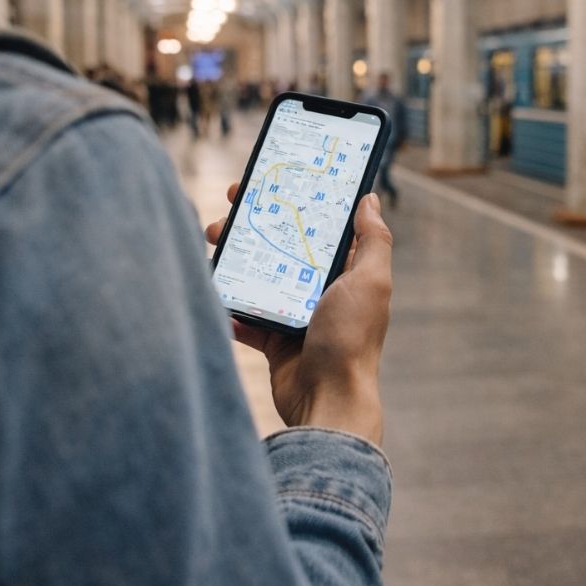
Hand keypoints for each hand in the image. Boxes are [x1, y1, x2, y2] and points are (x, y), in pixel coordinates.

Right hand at [207, 184, 391, 444]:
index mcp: (346, 272)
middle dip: (254, 226)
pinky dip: (228, 303)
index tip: (269, 184)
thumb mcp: (371, 282)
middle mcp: (321, 290)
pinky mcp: (273, 341)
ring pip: (258, 276)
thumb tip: (370, 200)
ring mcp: (295, 315)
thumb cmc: (351, 341)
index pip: (319, 227)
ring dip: (234, 257)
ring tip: (212, 242)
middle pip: (282, 247)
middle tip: (227, 211)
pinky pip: (246, 315)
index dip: (296, 202)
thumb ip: (373, 240)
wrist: (327, 401)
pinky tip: (214, 285)